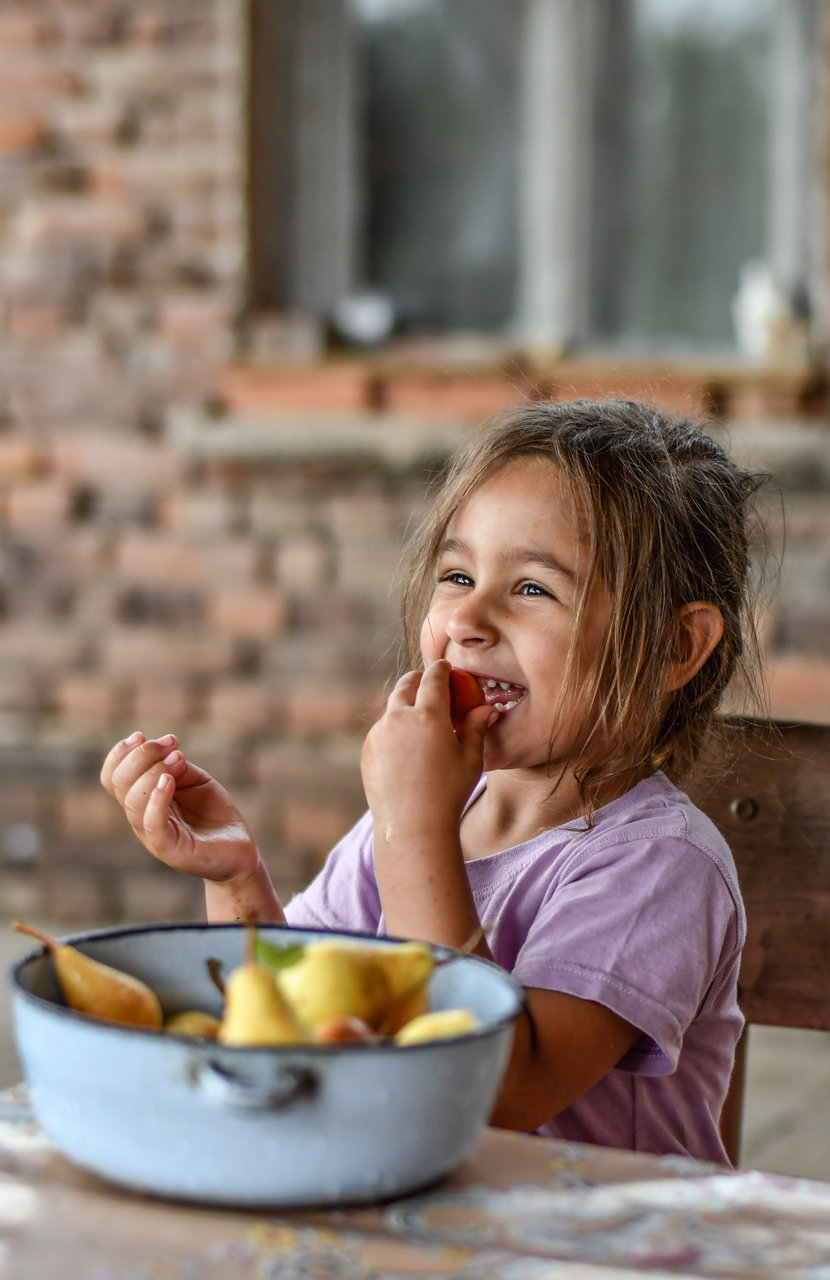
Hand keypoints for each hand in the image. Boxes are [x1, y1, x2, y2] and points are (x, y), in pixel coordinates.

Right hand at [100, 732, 260, 883]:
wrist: (239, 849)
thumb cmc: (214, 814)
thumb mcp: (194, 780)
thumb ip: (175, 766)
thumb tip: (164, 752)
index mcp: (142, 800)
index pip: (112, 777)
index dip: (120, 753)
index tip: (142, 736)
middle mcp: (141, 817)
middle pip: (118, 783)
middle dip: (141, 755)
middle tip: (172, 744)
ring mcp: (152, 835)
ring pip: (132, 801)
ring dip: (153, 771)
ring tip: (178, 758)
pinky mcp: (169, 849)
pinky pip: (151, 823)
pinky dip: (156, 798)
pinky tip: (170, 781)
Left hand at [361, 660, 493, 843]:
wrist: (412, 825)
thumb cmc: (449, 792)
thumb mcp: (470, 758)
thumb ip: (476, 727)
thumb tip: (488, 708)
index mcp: (428, 716)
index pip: (434, 679)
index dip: (441, 669)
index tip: (446, 666)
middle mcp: (399, 719)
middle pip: (406, 685)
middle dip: (417, 679)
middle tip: (426, 680)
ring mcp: (379, 734)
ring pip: (392, 709)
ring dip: (404, 706)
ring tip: (418, 717)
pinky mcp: (368, 750)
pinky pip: (382, 731)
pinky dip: (394, 729)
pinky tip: (406, 746)